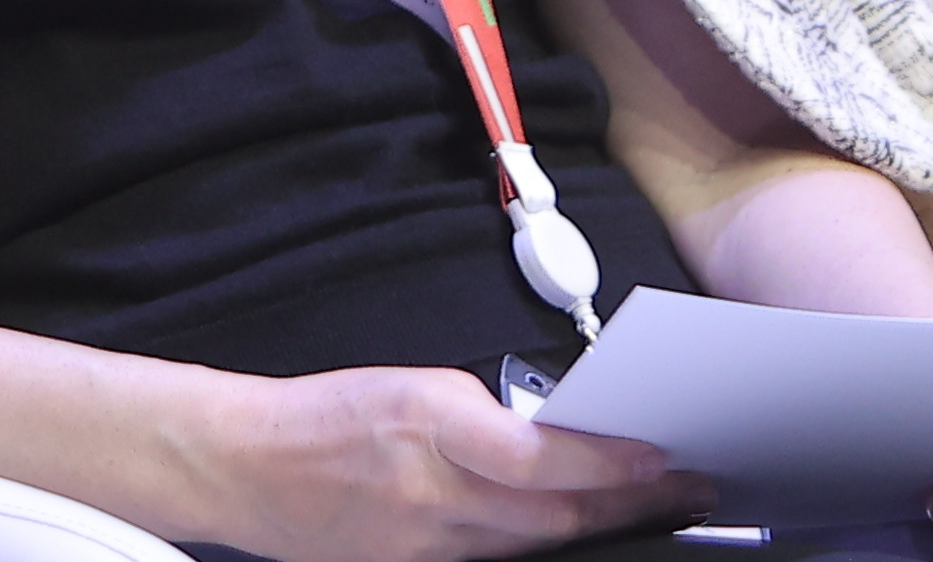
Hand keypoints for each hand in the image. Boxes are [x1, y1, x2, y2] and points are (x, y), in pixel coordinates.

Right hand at [190, 364, 715, 561]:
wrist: (246, 466)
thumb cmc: (327, 414)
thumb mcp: (410, 386)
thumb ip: (483, 415)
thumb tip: (556, 437)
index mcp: (428, 426)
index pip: (543, 460)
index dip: (611, 467)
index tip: (662, 457)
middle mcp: (431, 494)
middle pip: (554, 517)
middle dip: (629, 506)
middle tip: (686, 490)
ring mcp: (424, 546)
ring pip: (533, 547)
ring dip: (596, 530)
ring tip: (647, 512)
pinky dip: (537, 547)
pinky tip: (571, 535)